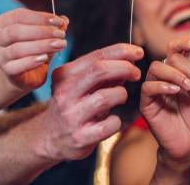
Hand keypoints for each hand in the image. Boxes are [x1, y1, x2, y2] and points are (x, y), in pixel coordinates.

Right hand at [0, 8, 68, 89]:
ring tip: (59, 45)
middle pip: (15, 31)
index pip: (19, 15)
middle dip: (41, 31)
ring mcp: (0, 56)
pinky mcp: (7, 71)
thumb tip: (64, 20)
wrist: (21, 74)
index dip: (40, 17)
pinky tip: (45, 58)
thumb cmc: (31, 49)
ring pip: (17, 49)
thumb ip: (52, 27)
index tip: (58, 21)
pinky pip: (17, 66)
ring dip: (41, 45)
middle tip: (61, 34)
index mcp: (2, 23)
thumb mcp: (42, 36)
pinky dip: (32, 61)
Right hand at [39, 43, 143, 161]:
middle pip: (99, 70)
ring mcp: (71, 116)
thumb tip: (130, 58)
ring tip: (120, 97)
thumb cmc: (73, 105)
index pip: (96, 56)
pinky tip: (111, 121)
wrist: (50, 138)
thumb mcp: (80, 84)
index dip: (121, 51)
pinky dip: (116, 121)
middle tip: (136, 73)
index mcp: (64, 75)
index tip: (138, 52)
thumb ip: (102, 72)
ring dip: (121, 94)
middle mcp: (64, 93)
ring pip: (106, 97)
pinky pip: (110, 124)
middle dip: (124, 68)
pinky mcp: (80, 137)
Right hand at [142, 39, 189, 177]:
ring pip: (155, 68)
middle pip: (167, 57)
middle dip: (185, 66)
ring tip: (189, 88)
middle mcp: (166, 79)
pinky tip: (175, 92)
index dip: (182, 43)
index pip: (175, 50)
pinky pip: (147, 87)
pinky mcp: (147, 104)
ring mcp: (155, 91)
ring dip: (174, 74)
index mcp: (180, 73)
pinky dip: (161, 86)